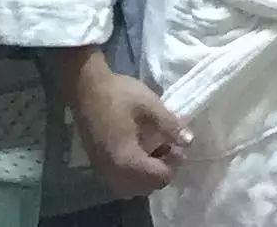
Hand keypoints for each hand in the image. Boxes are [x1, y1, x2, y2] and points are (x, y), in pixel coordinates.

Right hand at [71, 66, 190, 198]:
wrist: (87, 89)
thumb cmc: (119, 95)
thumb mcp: (150, 106)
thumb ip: (170, 126)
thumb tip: (189, 141)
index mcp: (127, 162)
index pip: (159, 178)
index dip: (174, 163)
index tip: (177, 143)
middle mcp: (114, 174)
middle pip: (147, 187)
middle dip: (162, 169)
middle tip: (168, 144)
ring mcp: (103, 172)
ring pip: (133, 186)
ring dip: (148, 172)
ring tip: (154, 146)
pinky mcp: (98, 165)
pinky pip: (121, 180)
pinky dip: (134, 171)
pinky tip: (139, 148)